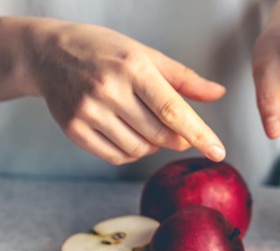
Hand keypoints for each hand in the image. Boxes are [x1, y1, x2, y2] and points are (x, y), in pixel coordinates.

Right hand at [17, 17, 226, 163]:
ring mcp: (89, 111)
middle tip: (178, 131)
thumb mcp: (146, 55)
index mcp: (133, 68)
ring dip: (154, 146)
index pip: (173, 110)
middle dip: (177, 139)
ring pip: (140, 149)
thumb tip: (218, 93)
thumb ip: (184, 79)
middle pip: (160, 134)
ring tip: (146, 124)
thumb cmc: (105, 52)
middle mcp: (109, 90)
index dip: (199, 134)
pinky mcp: (74, 129)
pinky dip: (132, 152)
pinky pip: (117, 156)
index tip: (219, 152)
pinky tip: (129, 133)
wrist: (48, 53)